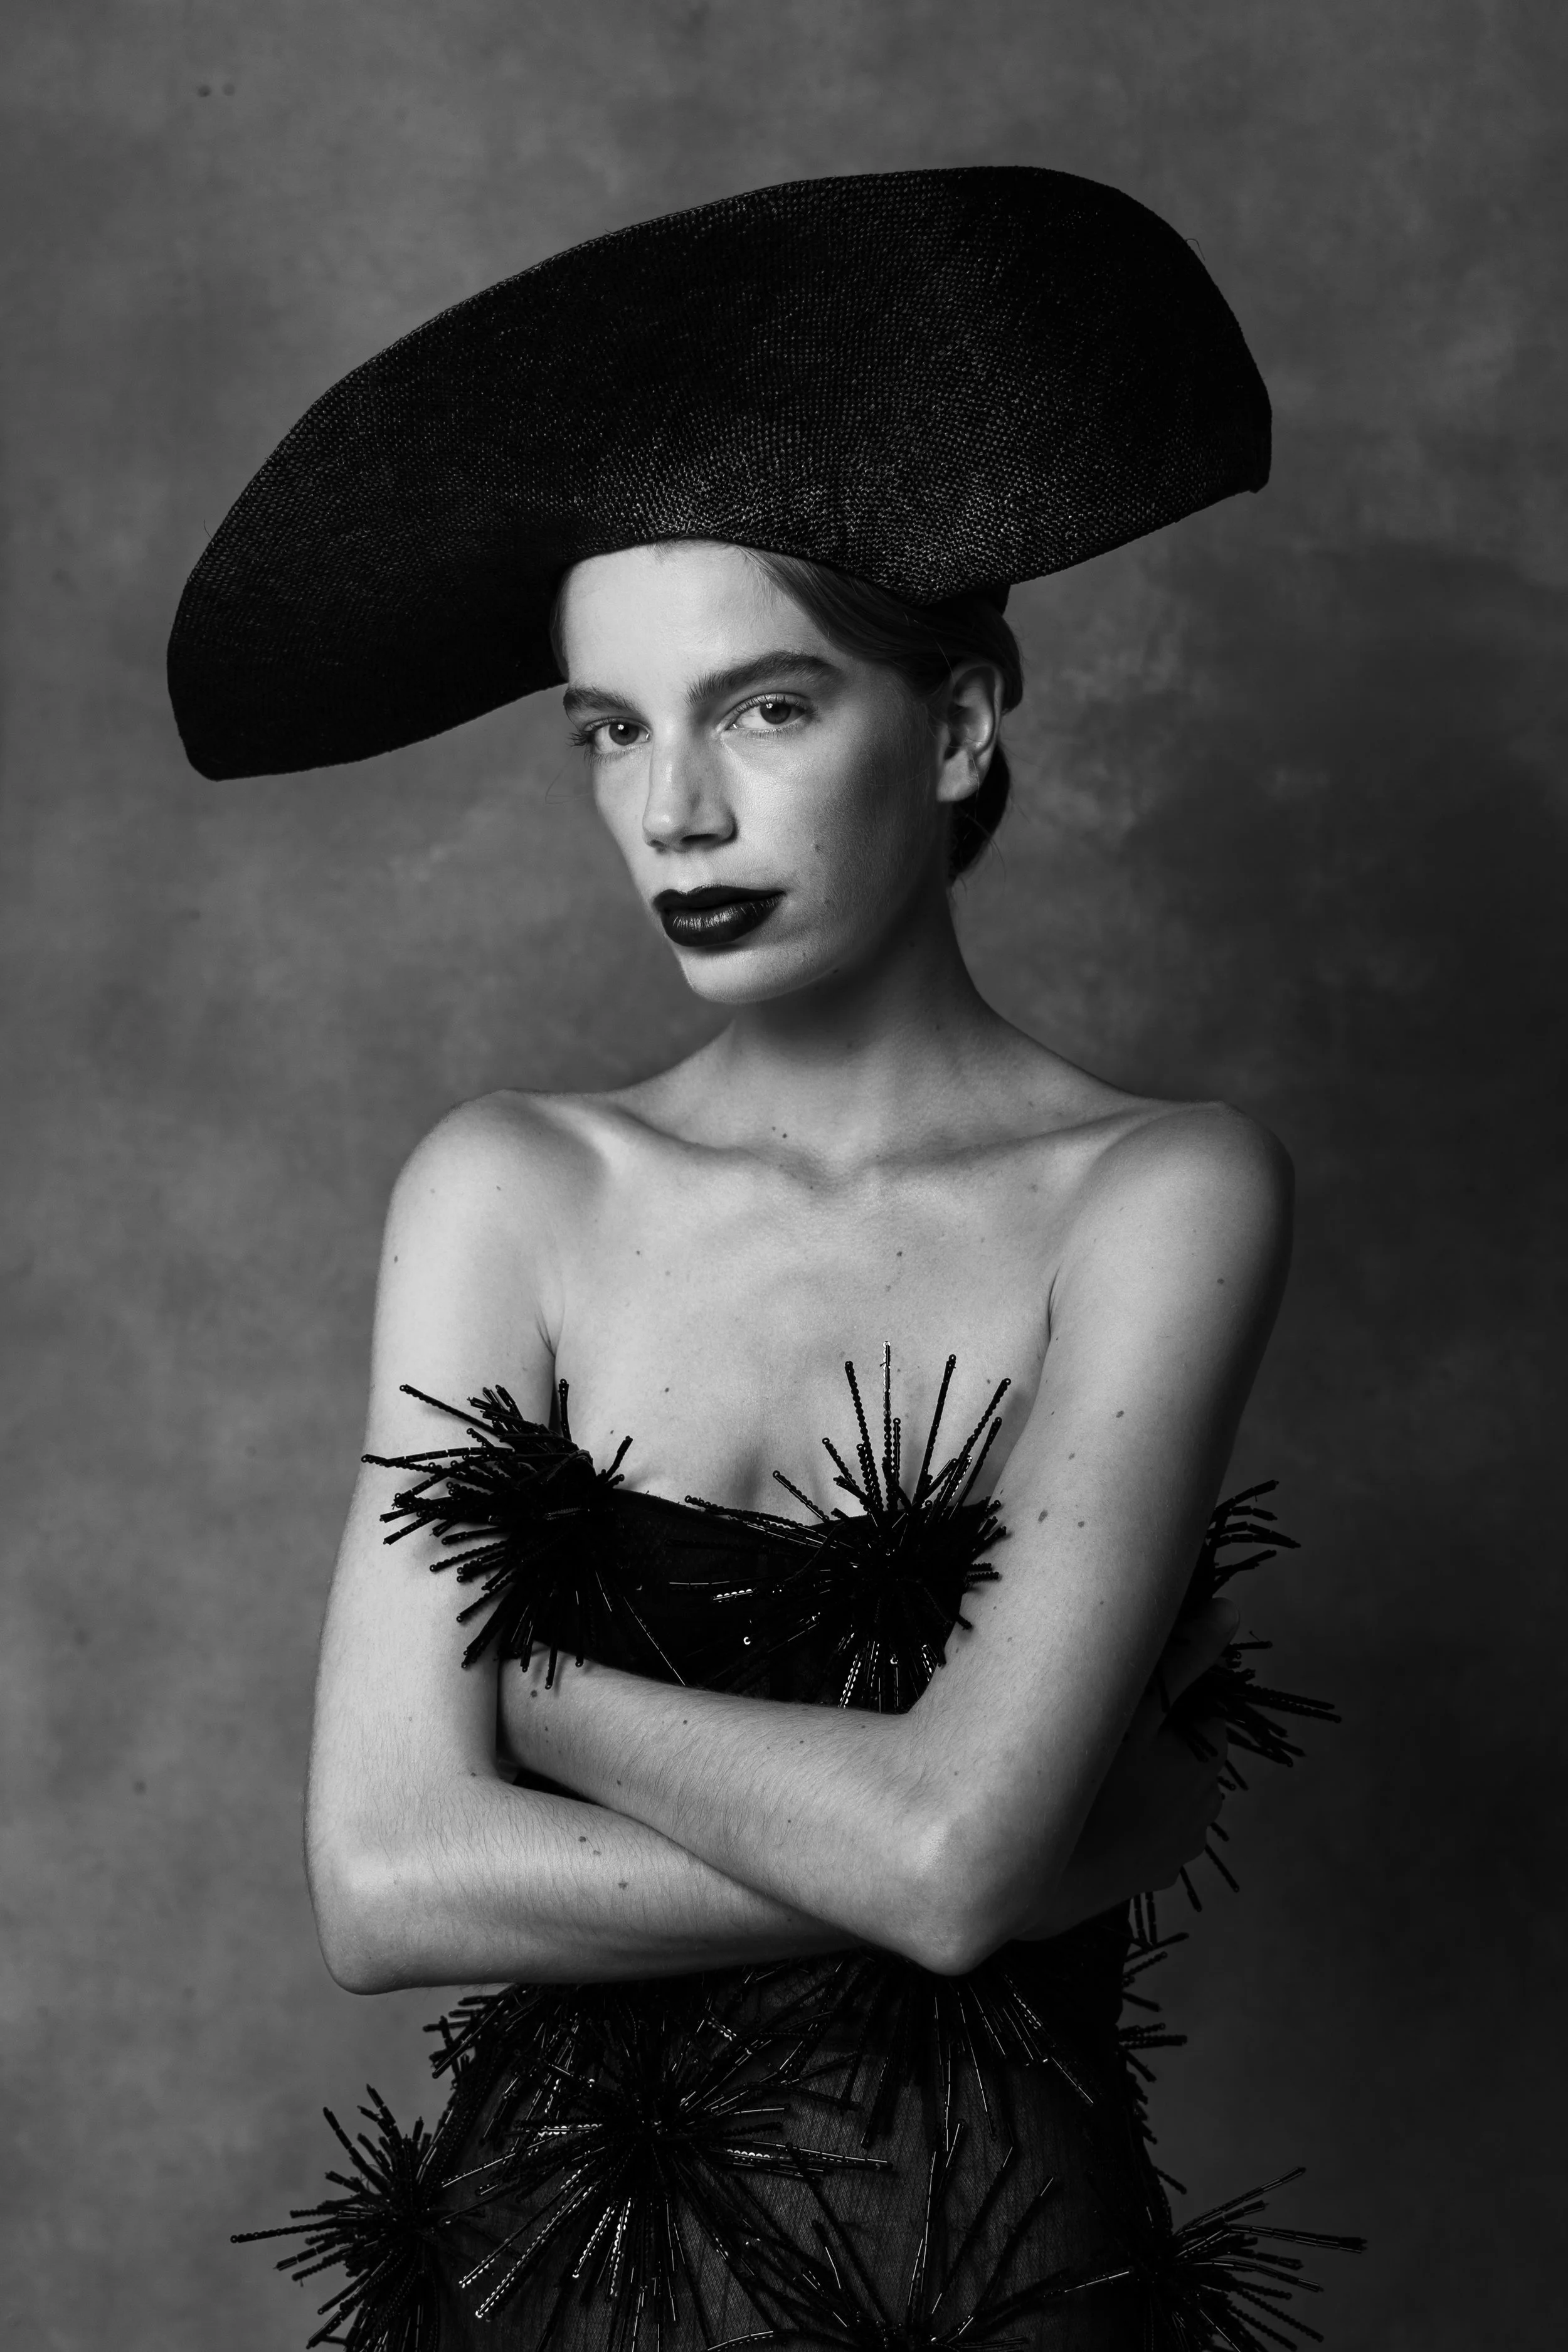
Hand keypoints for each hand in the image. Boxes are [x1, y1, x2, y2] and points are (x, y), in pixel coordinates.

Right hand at [1019, 1598, 1235, 1939]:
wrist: (1020, 1878)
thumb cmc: (1079, 1784)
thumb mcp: (1130, 1706)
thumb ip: (1181, 1656)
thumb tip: (1229, 1612)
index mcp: (1208, 1763)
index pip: (1202, 1707)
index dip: (1163, 1691)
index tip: (1117, 1691)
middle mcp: (1203, 1812)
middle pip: (1182, 1749)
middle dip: (1149, 1733)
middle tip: (1091, 1724)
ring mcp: (1173, 1852)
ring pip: (1159, 1789)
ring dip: (1134, 1774)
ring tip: (1078, 1765)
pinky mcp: (1144, 1877)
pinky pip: (1140, 1828)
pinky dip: (1120, 1813)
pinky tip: (1080, 1807)